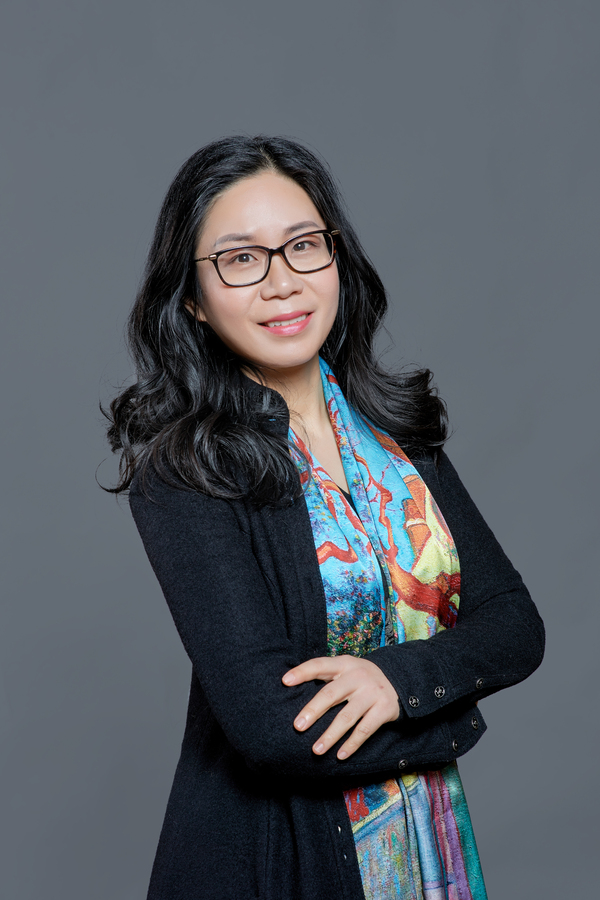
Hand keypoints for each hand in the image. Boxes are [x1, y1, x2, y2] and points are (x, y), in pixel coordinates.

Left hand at [282, 655, 399, 759]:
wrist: (398, 679)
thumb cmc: (360, 678)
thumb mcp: (346, 669)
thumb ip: (326, 676)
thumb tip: (292, 690)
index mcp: (344, 664)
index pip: (320, 665)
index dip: (302, 672)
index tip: (285, 681)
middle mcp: (357, 677)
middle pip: (331, 694)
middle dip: (313, 710)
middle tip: (297, 726)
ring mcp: (372, 693)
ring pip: (347, 717)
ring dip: (330, 735)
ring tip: (316, 750)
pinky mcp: (384, 709)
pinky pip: (365, 730)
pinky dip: (352, 744)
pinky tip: (340, 755)